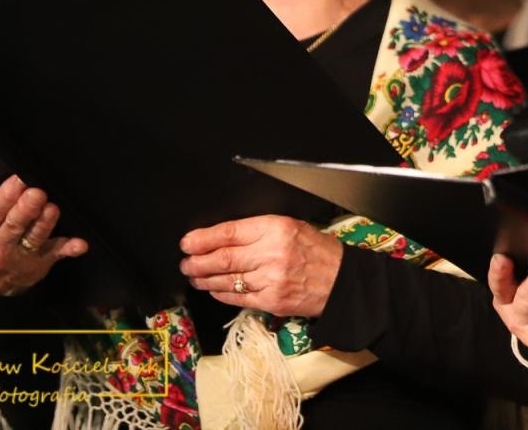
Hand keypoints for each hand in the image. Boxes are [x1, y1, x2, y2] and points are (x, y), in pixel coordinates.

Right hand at [0, 173, 87, 296]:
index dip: (5, 197)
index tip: (17, 181)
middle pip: (13, 226)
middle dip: (25, 210)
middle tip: (36, 193)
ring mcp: (23, 256)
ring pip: (35, 238)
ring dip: (45, 224)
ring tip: (52, 209)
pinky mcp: (42, 262)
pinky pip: (57, 255)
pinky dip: (69, 249)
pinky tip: (80, 245)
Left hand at [179, 215, 343, 316]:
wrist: (341, 280)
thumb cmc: (317, 251)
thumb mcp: (291, 227)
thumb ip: (259, 231)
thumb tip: (222, 237)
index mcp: (277, 228)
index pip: (230, 232)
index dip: (203, 239)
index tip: (188, 242)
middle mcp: (272, 253)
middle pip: (223, 258)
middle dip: (197, 261)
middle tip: (186, 262)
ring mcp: (271, 280)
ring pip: (227, 279)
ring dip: (204, 278)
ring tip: (194, 275)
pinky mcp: (271, 301)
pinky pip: (238, 298)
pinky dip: (221, 293)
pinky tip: (213, 288)